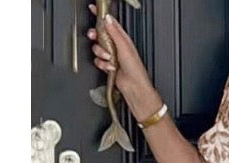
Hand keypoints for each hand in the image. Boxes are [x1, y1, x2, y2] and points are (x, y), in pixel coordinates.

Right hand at [87, 4, 160, 119]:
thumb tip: (107, 18)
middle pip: (100, 34)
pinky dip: (101, 64)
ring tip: (109, 59)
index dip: (101, 16)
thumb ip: (114, 32)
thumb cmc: (135, 70)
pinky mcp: (107, 65)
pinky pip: (98, 60)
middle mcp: (116, 46)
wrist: (134, 87)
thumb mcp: (124, 46)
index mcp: (122, 38)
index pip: (110, 23)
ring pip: (97, 48)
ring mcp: (111, 55)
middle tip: (94, 37)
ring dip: (101, 53)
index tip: (93, 9)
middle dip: (96, 36)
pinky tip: (109, 67)